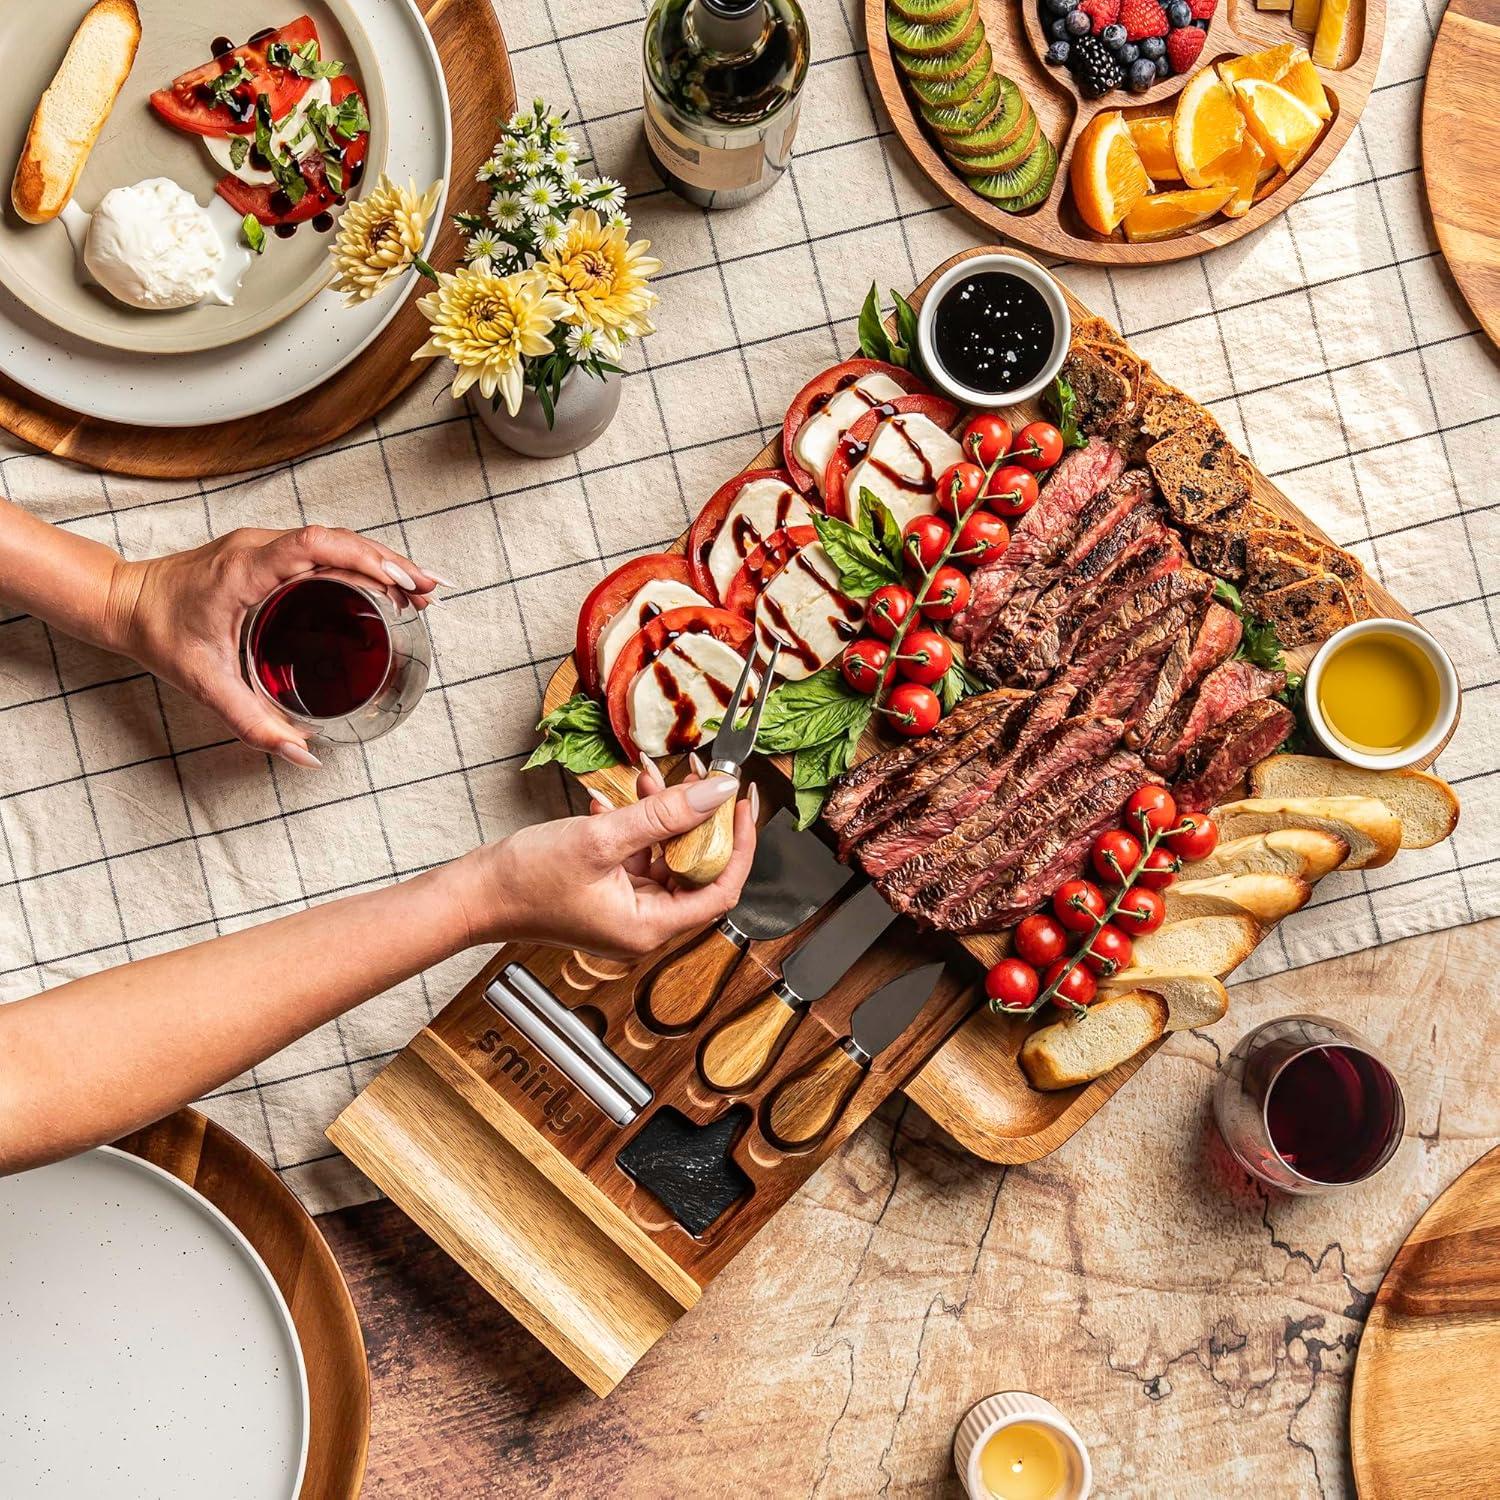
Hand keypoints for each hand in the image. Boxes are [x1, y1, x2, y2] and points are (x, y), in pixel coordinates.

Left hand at [104, 525, 444, 765]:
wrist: (121, 600)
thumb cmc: (158, 634)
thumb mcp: (205, 684)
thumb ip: (253, 724)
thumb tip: (304, 756)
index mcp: (247, 568)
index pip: (317, 546)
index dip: (366, 559)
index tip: (403, 584)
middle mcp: (260, 547)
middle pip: (340, 539)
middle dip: (391, 563)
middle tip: (431, 592)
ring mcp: (264, 546)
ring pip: (336, 540)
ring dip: (380, 561)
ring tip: (419, 591)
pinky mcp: (266, 553)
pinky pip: (323, 549)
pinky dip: (358, 562)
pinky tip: (381, 586)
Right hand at [462, 762, 758, 959]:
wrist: (472, 896)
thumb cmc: (524, 881)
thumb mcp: (601, 839)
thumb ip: (665, 815)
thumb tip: (716, 793)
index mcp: (649, 927)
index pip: (721, 888)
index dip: (739, 843)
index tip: (742, 803)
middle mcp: (642, 924)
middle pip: (695, 869)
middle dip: (696, 819)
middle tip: (698, 776)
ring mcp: (623, 909)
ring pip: (664, 857)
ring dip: (662, 816)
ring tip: (650, 777)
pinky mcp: (605, 893)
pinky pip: (636, 856)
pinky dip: (634, 826)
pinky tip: (615, 799)